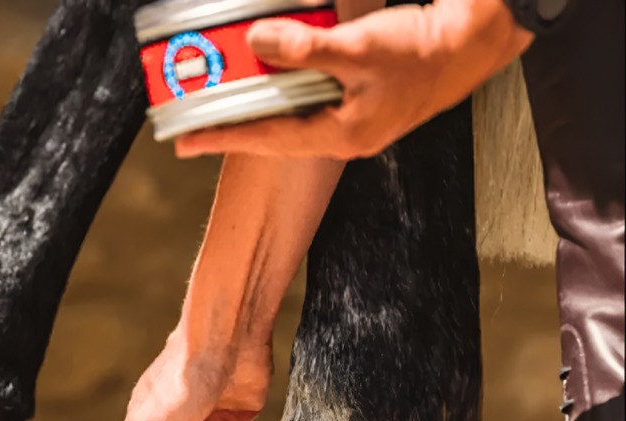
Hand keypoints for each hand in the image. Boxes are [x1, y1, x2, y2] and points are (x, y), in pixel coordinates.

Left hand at [176, 0, 532, 159]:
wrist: (469, 47)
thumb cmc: (422, 54)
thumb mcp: (359, 48)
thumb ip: (306, 49)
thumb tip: (260, 44)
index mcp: (340, 136)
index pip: (267, 140)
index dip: (222, 138)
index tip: (185, 142)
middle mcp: (342, 139)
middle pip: (275, 137)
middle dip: (234, 129)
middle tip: (195, 125)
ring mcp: (352, 126)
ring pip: (292, 121)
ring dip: (259, 111)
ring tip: (225, 104)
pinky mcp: (360, 108)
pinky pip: (311, 107)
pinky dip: (288, 96)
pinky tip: (274, 83)